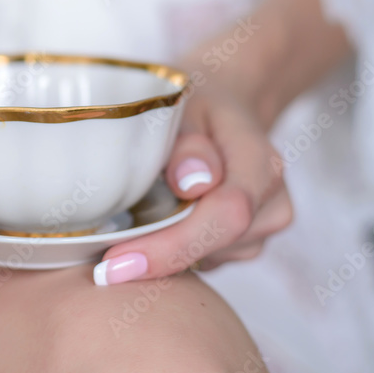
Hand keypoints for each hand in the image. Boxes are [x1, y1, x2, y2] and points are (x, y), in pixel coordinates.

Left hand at [93, 87, 292, 284]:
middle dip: (156, 257)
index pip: (228, 213)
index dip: (174, 244)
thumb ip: (187, 142)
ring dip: (163, 251)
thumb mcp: (184, 104)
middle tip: (101, 268)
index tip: (117, 261)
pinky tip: (155, 229)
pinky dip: (174, 252)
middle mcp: (272, 204)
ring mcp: (263, 231)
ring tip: (131, 223)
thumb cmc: (196, 106)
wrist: (225, 114)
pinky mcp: (246, 247)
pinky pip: (205, 262)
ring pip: (207, 259)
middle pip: (215, 245)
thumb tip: (191, 183)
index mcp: (261, 162)